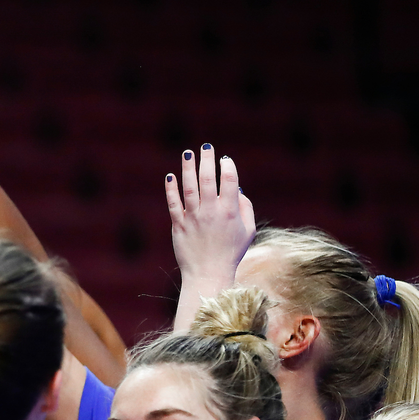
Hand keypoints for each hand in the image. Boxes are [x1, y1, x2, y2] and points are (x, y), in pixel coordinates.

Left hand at [165, 145, 255, 285]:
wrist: (208, 273)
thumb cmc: (231, 252)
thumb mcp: (248, 231)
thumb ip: (246, 208)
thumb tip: (237, 189)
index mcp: (229, 212)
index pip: (229, 181)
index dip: (227, 166)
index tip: (225, 160)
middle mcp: (210, 212)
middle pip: (207, 180)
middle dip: (207, 160)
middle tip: (206, 146)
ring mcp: (193, 218)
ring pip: (188, 188)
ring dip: (188, 168)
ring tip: (188, 153)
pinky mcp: (178, 225)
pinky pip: (173, 203)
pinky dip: (171, 189)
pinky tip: (170, 175)